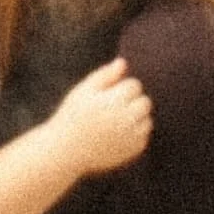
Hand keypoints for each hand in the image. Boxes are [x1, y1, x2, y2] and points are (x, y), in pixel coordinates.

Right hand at [48, 57, 151, 173]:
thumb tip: (123, 62)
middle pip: (145, 102)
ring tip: (115, 122)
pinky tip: (117, 135)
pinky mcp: (132, 151)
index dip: (121, 88)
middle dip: (132, 102)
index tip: (107, 96)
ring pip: (147, 120)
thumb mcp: (84, 91)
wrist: (66, 151)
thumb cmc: (73, 115)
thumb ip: (105, 75)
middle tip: (113, 108)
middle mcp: (126, 120)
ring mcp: (130, 138)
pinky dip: (135, 134)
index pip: (135, 85)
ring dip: (135, 118)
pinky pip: (143, 137)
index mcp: (114, 101)